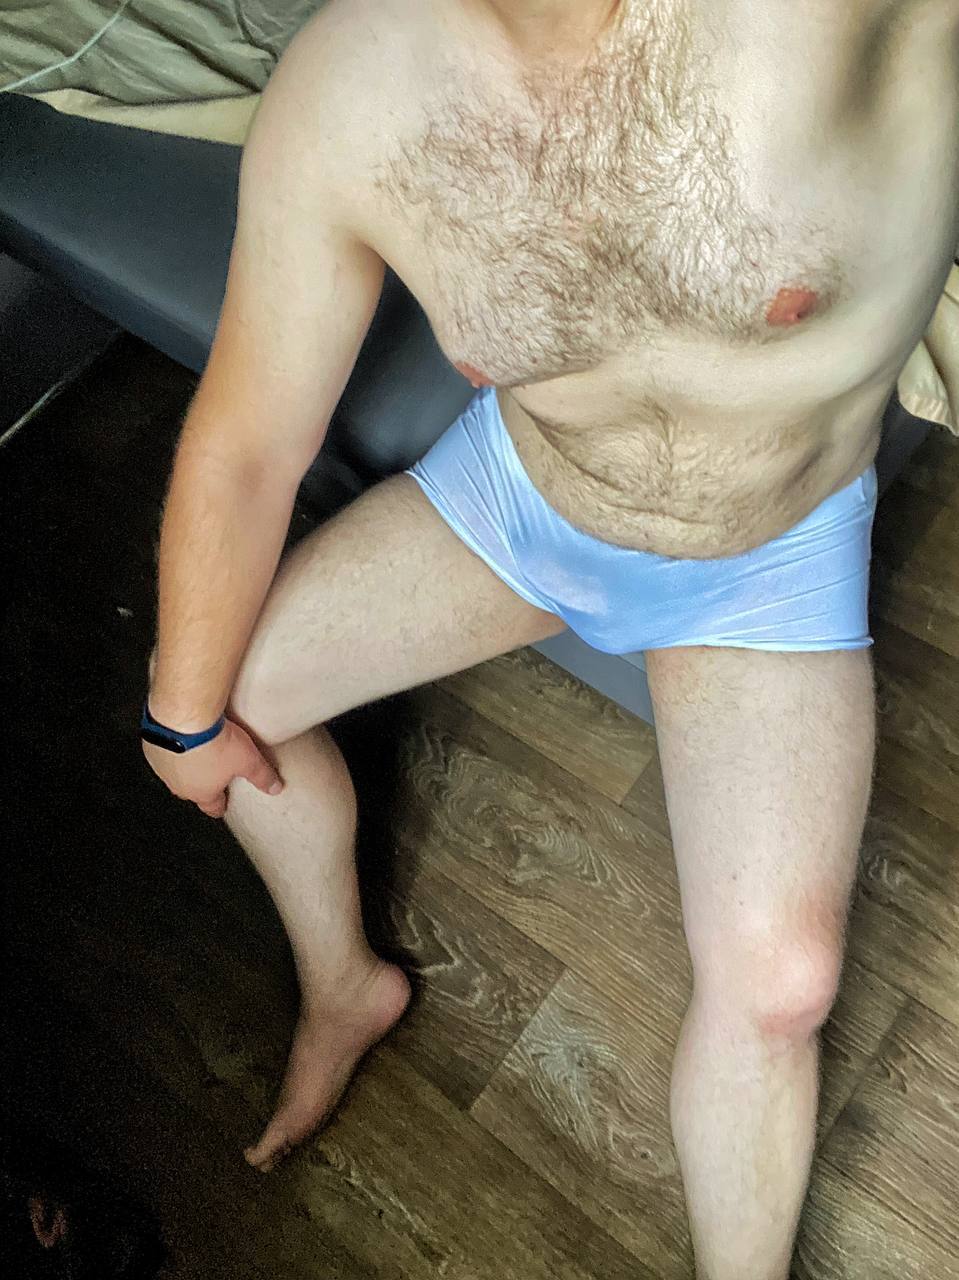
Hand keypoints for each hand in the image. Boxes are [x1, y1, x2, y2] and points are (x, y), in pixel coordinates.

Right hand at [141, 716, 283, 818]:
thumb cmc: (213, 741)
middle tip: (212, 772)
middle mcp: (178, 783)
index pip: (211, 806)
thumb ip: (262, 776)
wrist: (183, 716)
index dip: (219, 806)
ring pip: (175, 769)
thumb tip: (275, 787)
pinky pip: (163, 748)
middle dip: (202, 783)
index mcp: (201, 791)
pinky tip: (180, 732)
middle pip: (191, 788)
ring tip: (198, 748)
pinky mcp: (151, 743)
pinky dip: (172, 743)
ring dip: (185, 762)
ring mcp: (162, 764)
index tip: (221, 806)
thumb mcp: (248, 761)